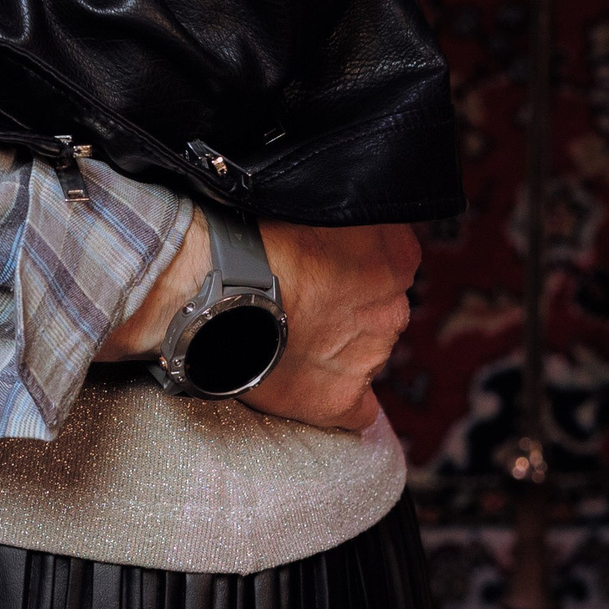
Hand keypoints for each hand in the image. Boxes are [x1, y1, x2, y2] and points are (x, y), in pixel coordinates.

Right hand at [96, 211, 417, 434]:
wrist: (213, 286)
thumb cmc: (252, 234)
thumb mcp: (309, 198)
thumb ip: (340, 215)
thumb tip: (335, 221)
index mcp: (395, 256)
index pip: (388, 261)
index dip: (351, 263)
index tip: (319, 264)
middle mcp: (392, 308)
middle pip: (376, 309)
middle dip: (345, 306)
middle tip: (297, 299)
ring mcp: (371, 356)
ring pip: (363, 353)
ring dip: (334, 346)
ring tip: (284, 334)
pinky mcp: (342, 400)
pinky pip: (356, 410)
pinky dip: (337, 400)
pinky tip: (307, 385)